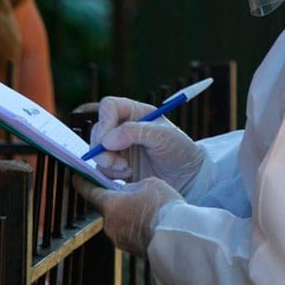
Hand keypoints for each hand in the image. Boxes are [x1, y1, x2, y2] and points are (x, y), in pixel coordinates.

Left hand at [72, 175, 179, 256]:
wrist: (176, 236)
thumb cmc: (162, 207)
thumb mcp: (149, 183)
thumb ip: (133, 185)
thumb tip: (129, 191)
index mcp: (110, 205)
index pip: (90, 192)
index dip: (83, 183)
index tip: (76, 177)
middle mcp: (110, 223)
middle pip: (106, 207)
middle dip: (115, 199)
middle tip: (129, 191)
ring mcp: (119, 238)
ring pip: (118, 220)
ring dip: (126, 213)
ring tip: (146, 207)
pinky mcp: (130, 247)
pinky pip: (127, 231)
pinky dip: (134, 225)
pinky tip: (149, 220)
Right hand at [90, 96, 204, 192]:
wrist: (187, 178)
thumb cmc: (180, 151)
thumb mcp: (164, 137)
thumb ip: (135, 132)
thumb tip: (108, 140)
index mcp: (137, 113)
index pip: (109, 107)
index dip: (105, 121)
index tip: (108, 140)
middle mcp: (125, 128)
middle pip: (98, 130)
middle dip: (102, 148)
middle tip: (115, 161)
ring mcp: (120, 147)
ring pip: (97, 150)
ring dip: (107, 162)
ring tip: (127, 169)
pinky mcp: (118, 165)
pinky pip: (101, 168)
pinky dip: (110, 173)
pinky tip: (128, 174)